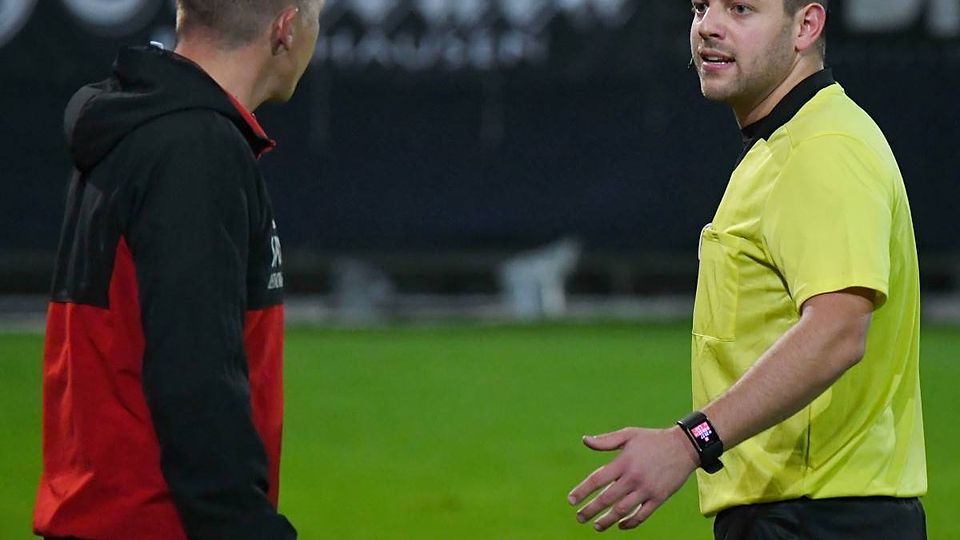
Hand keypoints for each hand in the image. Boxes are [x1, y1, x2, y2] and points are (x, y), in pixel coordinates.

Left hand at [567, 426, 698, 530]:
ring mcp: (647, 489)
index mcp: (624, 462)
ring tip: (596, 526)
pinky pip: (642, 515)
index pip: (598, 479)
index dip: (583, 491)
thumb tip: (584, 440)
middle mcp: (634, 477)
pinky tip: (620, 525)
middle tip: (580, 517)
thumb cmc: (653, 440)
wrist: (685, 447)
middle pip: (607, 499)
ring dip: (607, 520)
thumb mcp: (629, 434)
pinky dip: (630, 523)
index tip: (571, 500)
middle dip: (591, 510)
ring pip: (623, 510)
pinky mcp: (659, 498)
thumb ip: (606, 441)